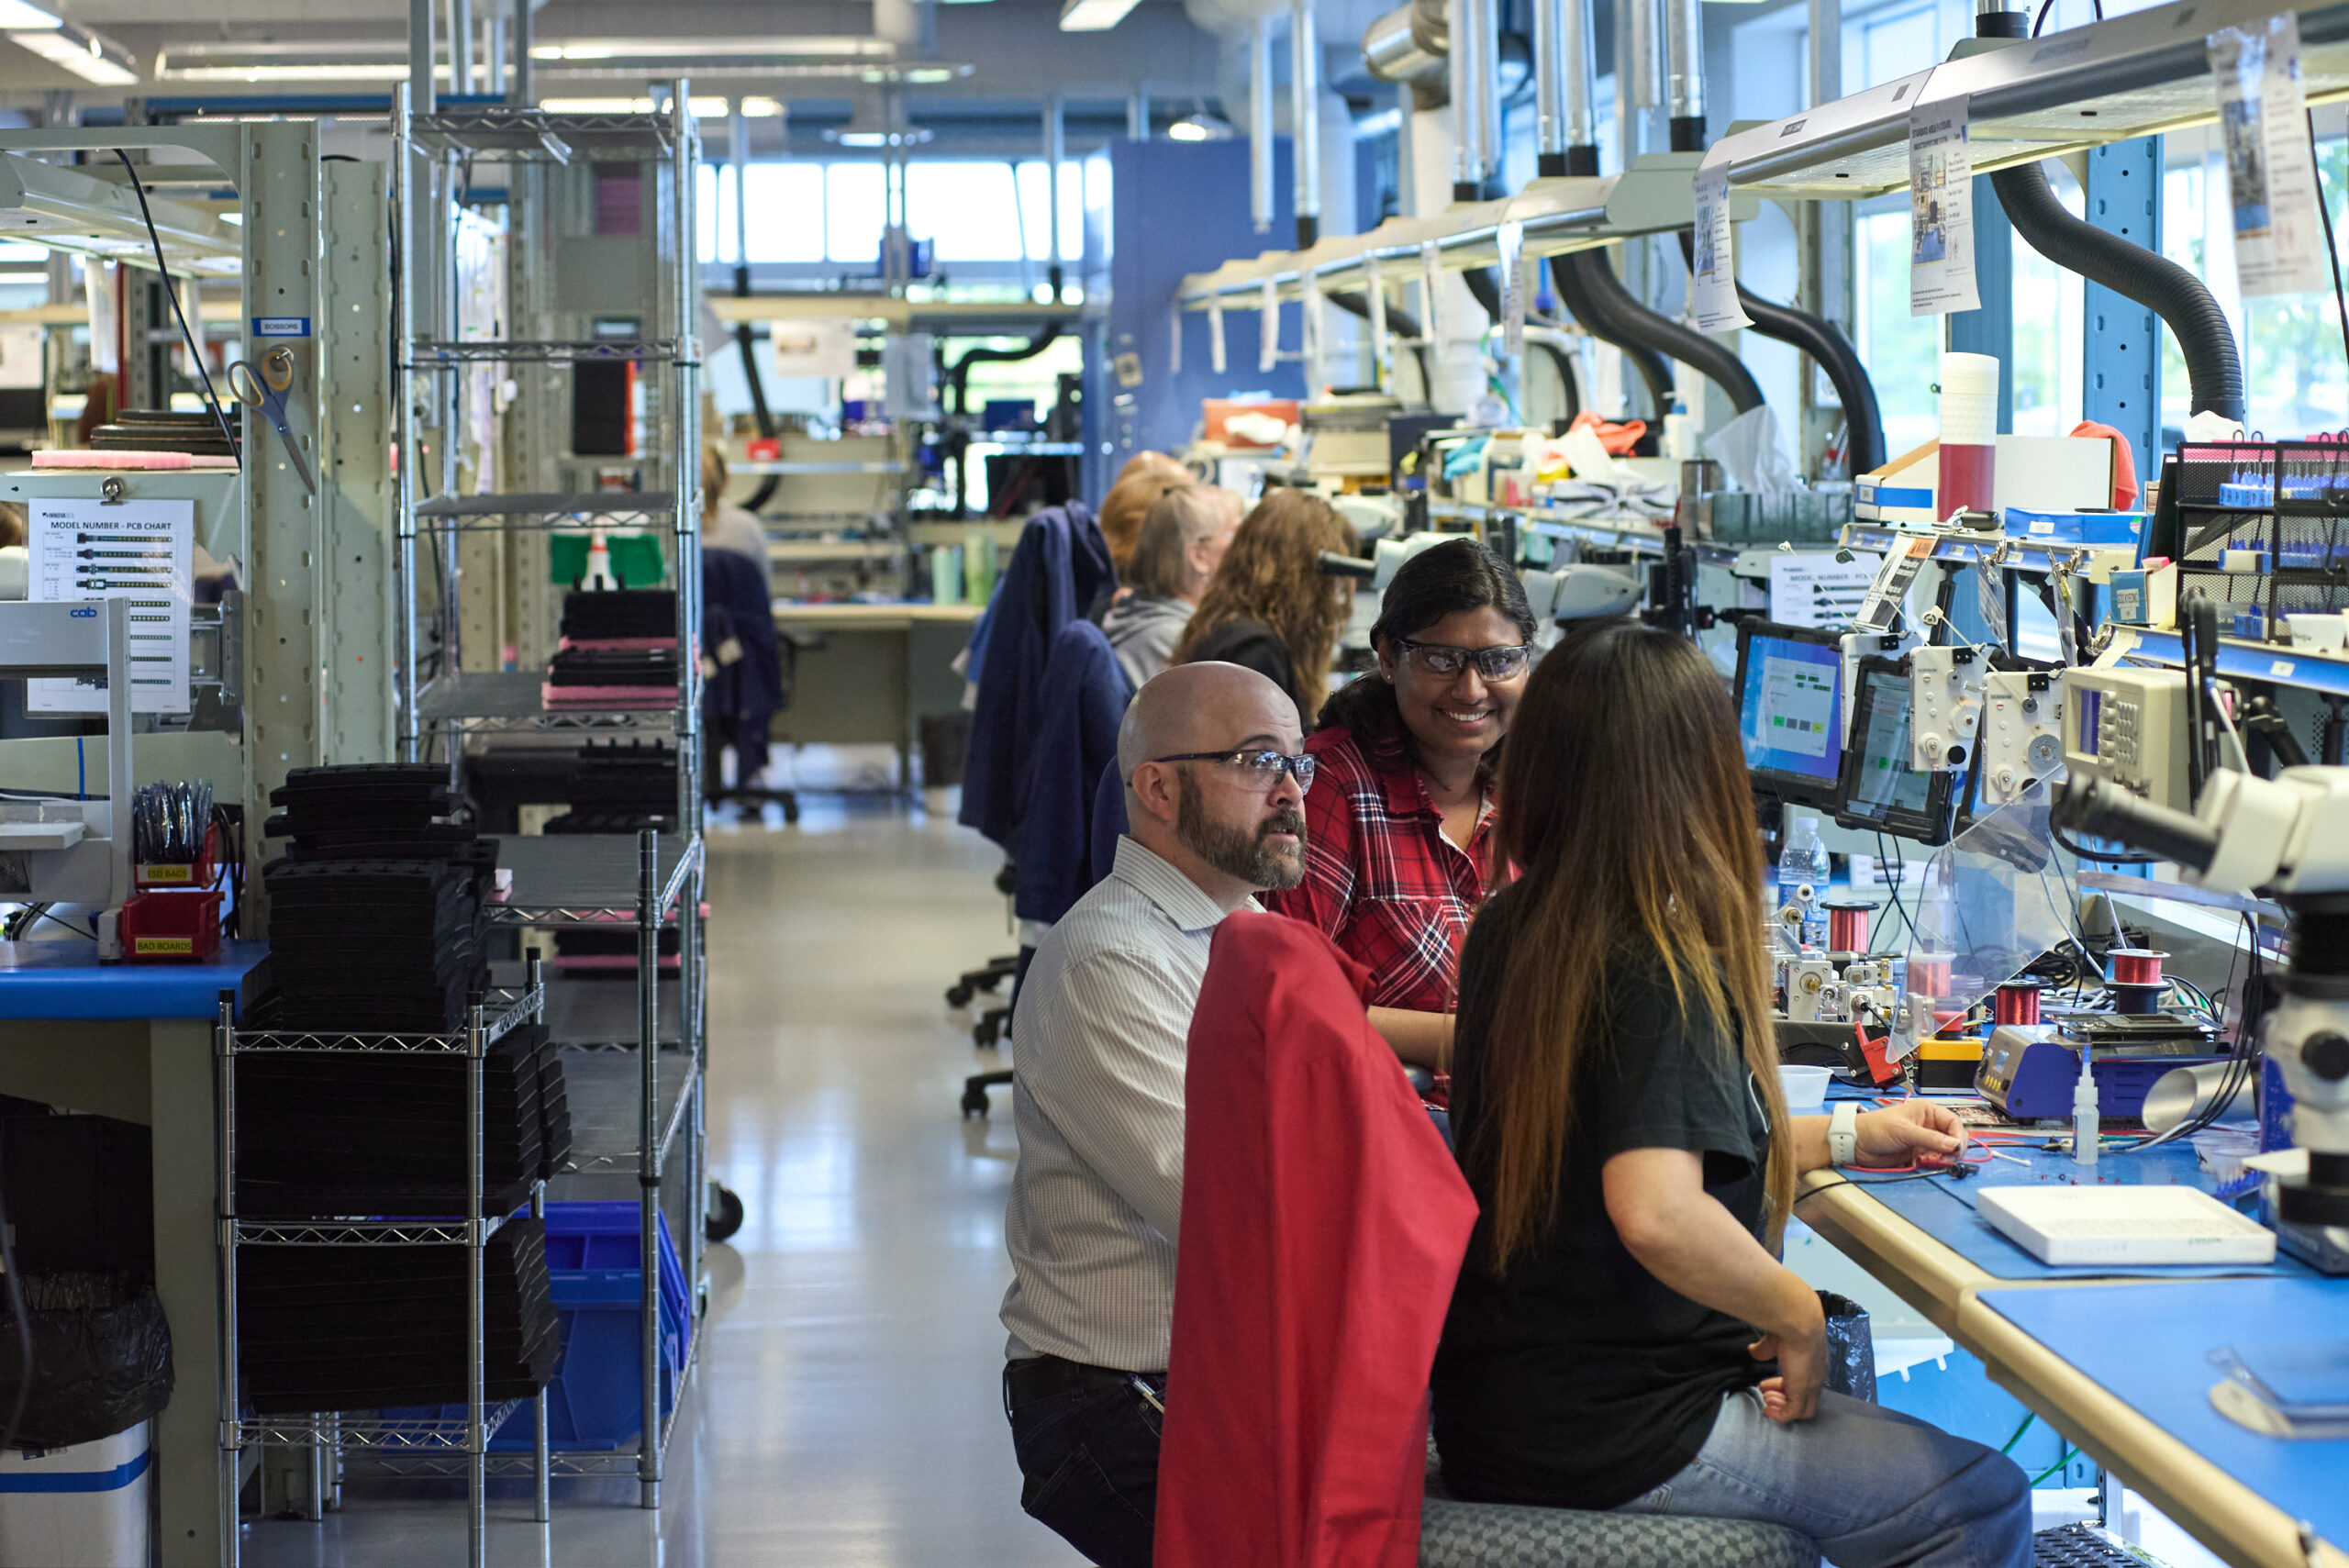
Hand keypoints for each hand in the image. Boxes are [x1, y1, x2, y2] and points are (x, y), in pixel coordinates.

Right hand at [1749, 1305, 1826, 1423]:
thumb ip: (1764, 1349)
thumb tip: (1753, 1352)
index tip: (1768, 1384)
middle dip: (1783, 1399)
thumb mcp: (1774, 1341)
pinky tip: (1767, 1410)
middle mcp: (1817, 1377)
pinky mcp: (1802, 1391)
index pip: (1804, 1383)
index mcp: (1814, 1364)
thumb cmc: (1788, 1325)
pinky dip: (1780, 1415)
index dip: (1785, 1386)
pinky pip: (1793, 1413)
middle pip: (1806, 1400)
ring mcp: (1811, 1386)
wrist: (1798, 1321)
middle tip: (1766, 1394)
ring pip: (1802, 1410)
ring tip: (1766, 1401)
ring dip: (1782, 1408)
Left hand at [1853, 1100, 1966, 1167]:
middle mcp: (1929, 1126)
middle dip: (1951, 1151)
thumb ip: (1930, 1138)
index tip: (1956, 1150)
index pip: (1954, 1123)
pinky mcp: (1919, 1154)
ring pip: (1945, 1153)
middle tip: (1945, 1160)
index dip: (1958, 1137)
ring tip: (1928, 1162)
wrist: (1857, 1143)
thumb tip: (1953, 1144)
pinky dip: (1931, 1165)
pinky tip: (1920, 1163)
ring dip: (1940, 1160)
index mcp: (1927, 1111)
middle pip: (1953, 1140)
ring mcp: (1925, 1141)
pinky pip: (1934, 1161)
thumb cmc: (1875, 1127)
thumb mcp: (1903, 1130)